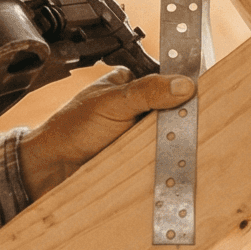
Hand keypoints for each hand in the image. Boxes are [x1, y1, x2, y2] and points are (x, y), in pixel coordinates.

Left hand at [18, 68, 196, 196]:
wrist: (52, 167)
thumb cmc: (72, 128)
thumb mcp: (113, 103)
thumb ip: (147, 91)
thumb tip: (183, 84)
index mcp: (132, 84)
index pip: (168, 82)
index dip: (184, 91)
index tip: (198, 100)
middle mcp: (138, 107)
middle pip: (173, 111)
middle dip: (180, 121)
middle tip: (186, 128)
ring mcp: (139, 133)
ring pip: (169, 136)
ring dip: (173, 144)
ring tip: (177, 147)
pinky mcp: (138, 156)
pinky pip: (160, 157)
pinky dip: (165, 161)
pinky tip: (172, 164)